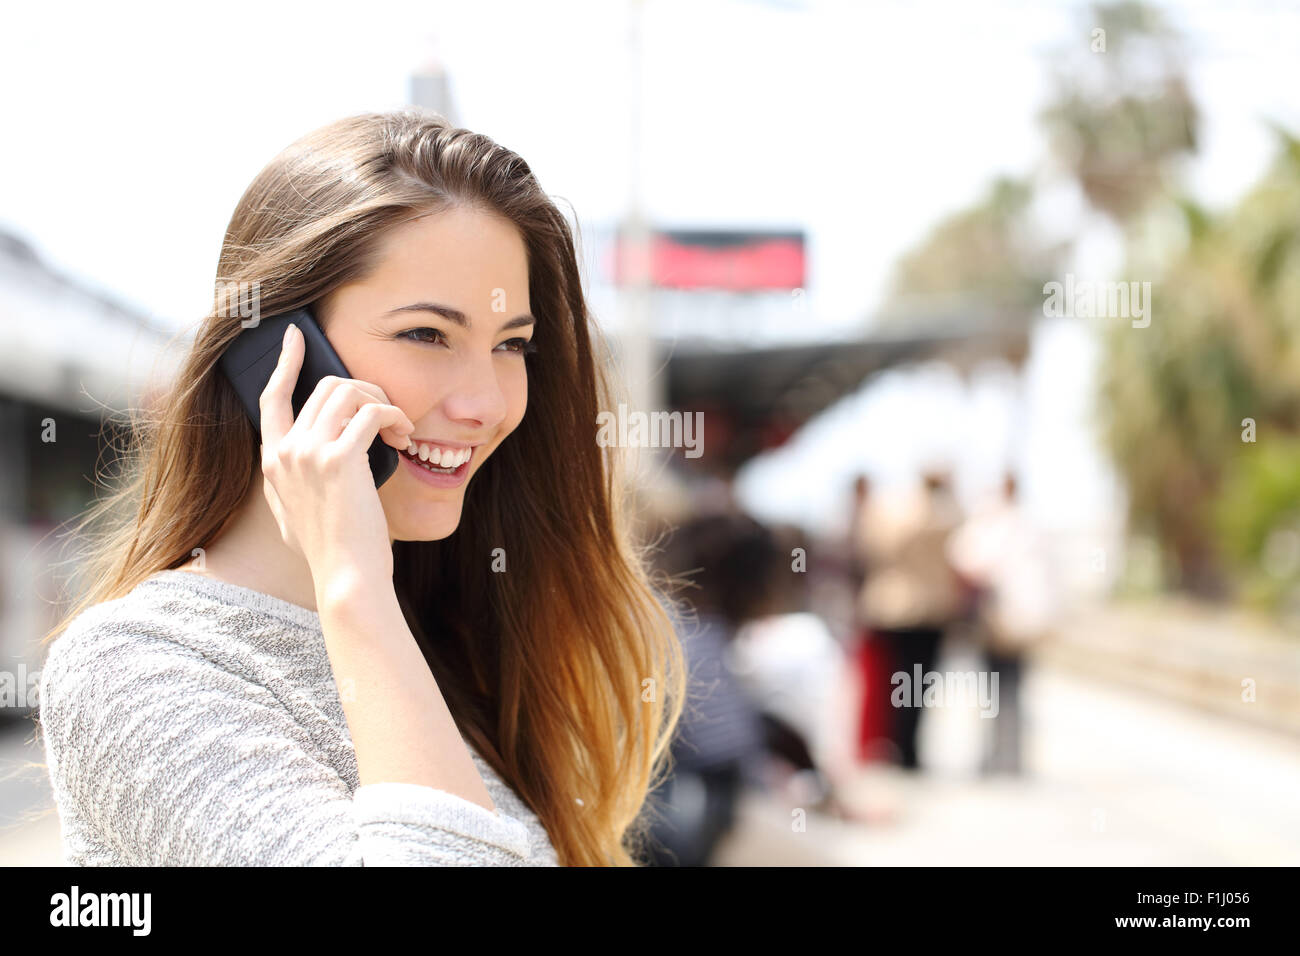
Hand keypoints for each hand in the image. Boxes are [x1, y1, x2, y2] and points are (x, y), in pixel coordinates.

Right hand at [258, 322, 413, 588]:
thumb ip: (293, 479)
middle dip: (365, 390)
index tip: (297, 336)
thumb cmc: (334, 550)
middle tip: (390, 415)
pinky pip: (372, 412)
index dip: (285, 362)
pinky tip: (405, 436)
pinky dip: (395, 417)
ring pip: (349, 392)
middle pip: (325, 387)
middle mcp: (284, 452)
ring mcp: (308, 453)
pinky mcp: (339, 459)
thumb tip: (307, 454)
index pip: (271, 396)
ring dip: (383, 401)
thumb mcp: (296, 511)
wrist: (347, 577)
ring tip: (401, 430)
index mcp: (273, 462)